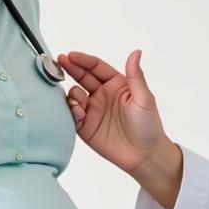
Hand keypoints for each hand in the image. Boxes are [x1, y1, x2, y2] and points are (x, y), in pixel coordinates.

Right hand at [59, 50, 166, 173]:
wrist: (144, 156)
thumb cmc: (149, 126)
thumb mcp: (144, 99)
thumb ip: (136, 76)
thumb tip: (136, 52)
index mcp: (116, 84)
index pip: (96, 67)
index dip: (83, 60)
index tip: (71, 55)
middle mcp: (102, 94)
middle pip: (82, 77)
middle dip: (70, 68)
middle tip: (59, 62)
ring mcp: (92, 110)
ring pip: (74, 95)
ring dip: (72, 93)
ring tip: (78, 98)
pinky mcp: (85, 127)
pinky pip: (72, 115)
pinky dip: (71, 110)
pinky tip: (78, 111)